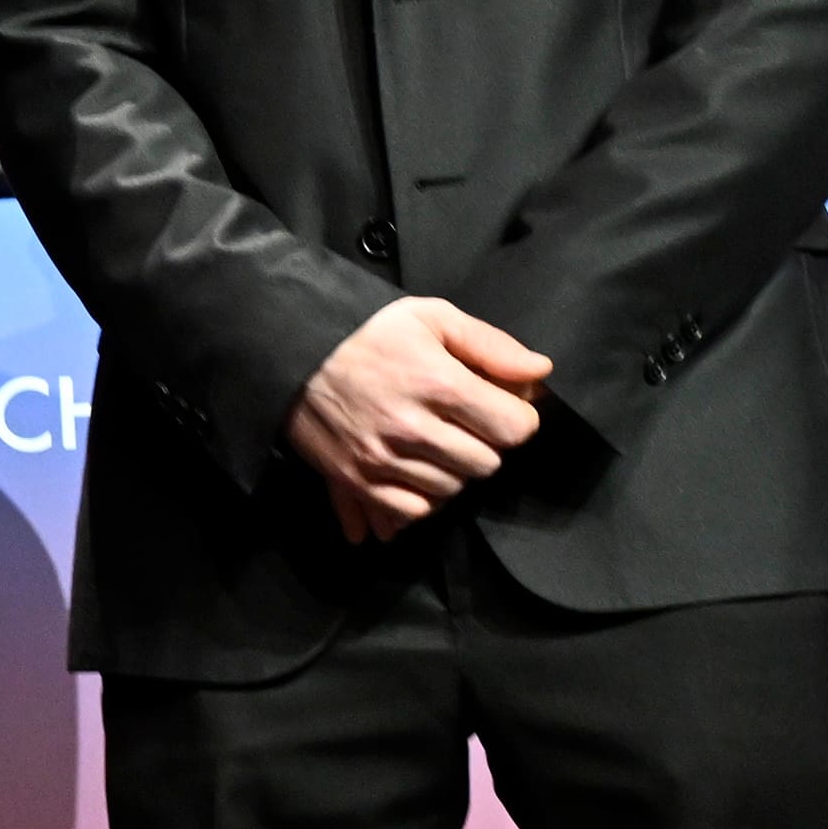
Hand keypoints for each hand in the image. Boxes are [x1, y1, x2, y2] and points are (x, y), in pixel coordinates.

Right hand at [286, 295, 551, 541]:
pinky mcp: (353, 479)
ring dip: (451, 471)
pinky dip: (418, 501)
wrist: (287, 352)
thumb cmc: (365, 332)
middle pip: (485, 465)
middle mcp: (411, 429)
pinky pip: (408, 511)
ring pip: (450, 490)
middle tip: (461, 424)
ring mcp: (380, 460)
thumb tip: (540, 373)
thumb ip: (490, 344)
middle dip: (483, 445)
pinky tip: (412, 476)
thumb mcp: (430, 317)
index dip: (515, 416)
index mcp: (438, 384)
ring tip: (432, 445)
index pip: (515, 428)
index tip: (497, 405)